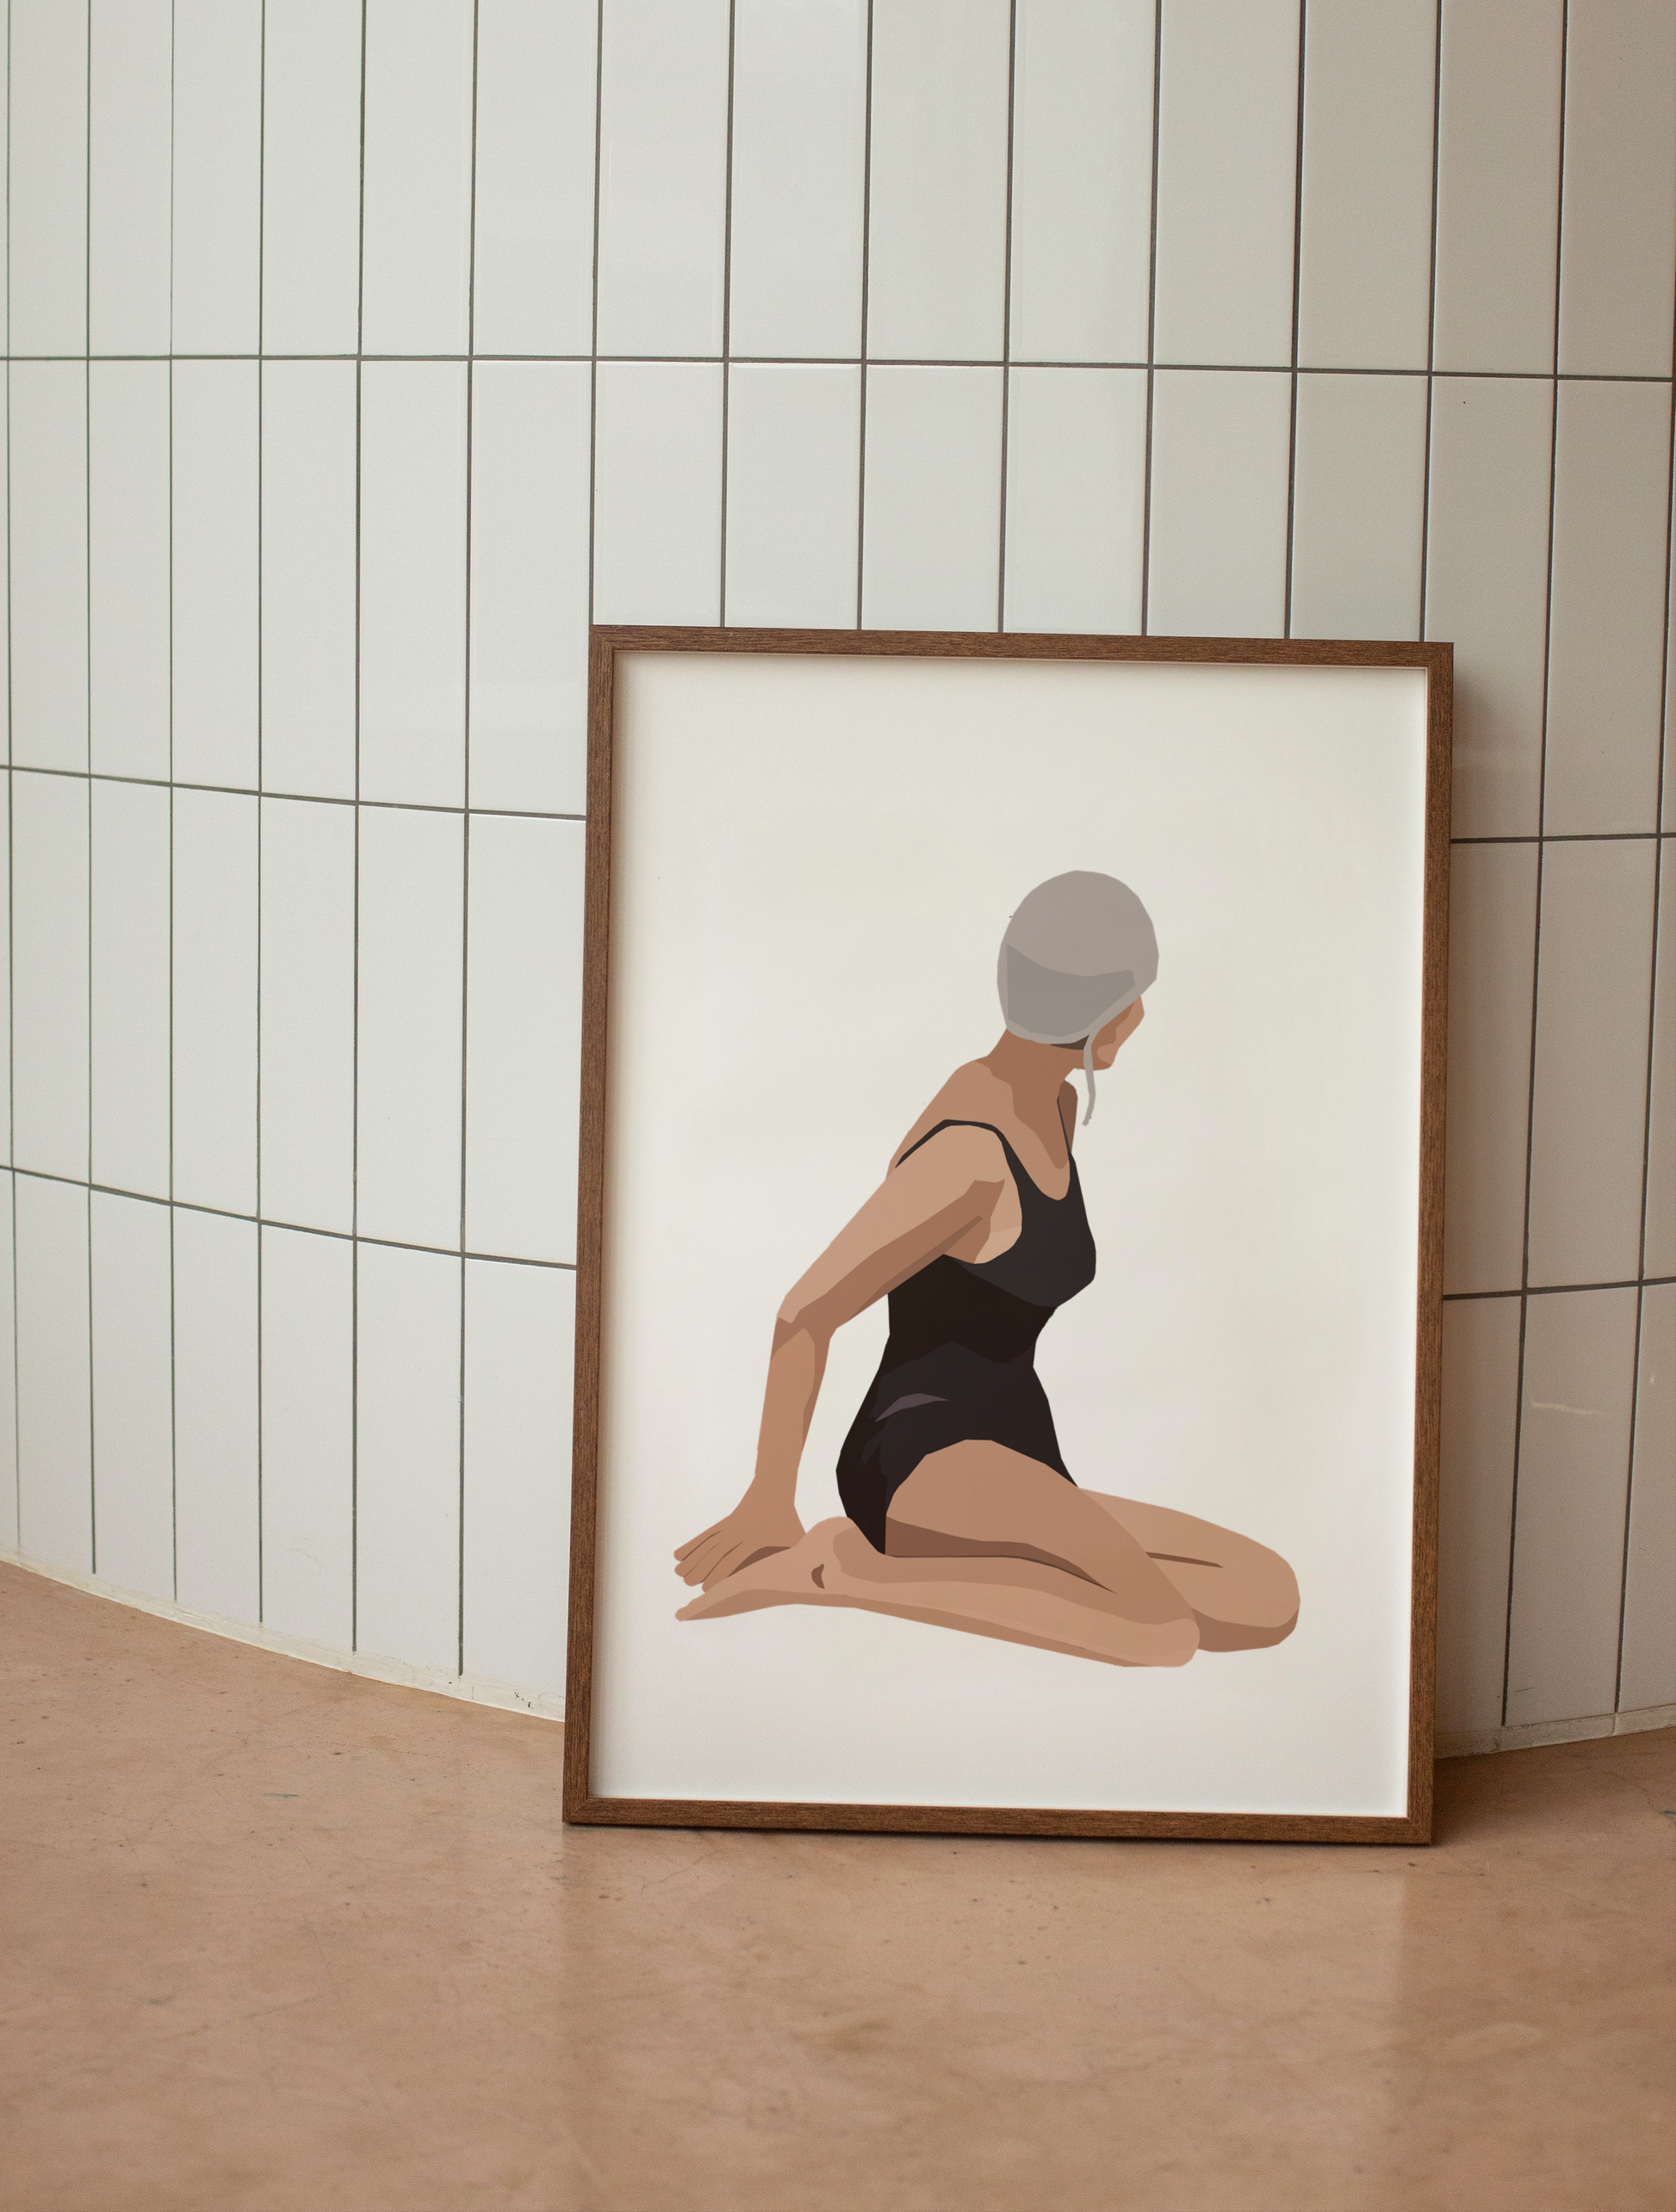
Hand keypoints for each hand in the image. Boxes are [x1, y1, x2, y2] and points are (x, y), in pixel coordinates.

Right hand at [674, 1492, 804, 1589]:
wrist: (774, 1489)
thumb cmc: (788, 1520)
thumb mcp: (797, 1537)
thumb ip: (803, 1555)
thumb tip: (819, 1574)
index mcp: (755, 1539)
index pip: (734, 1559)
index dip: (720, 1574)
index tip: (708, 1588)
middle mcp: (738, 1534)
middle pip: (716, 1552)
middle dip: (701, 1568)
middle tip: (685, 1583)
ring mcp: (729, 1528)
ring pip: (708, 1544)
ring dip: (692, 1558)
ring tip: (677, 1572)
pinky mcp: (724, 1525)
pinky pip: (706, 1536)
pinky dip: (693, 1546)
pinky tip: (679, 1554)